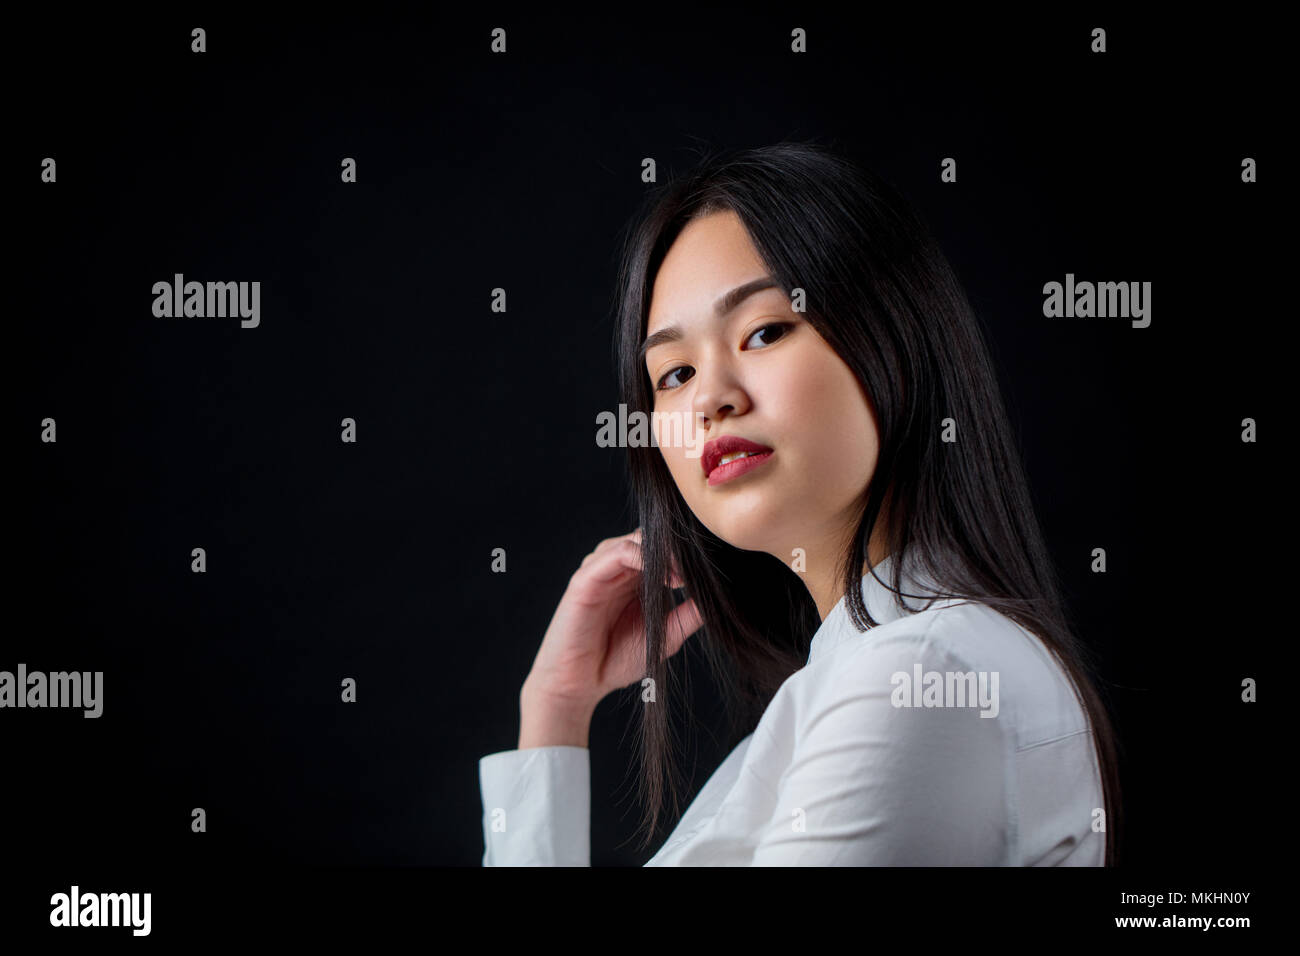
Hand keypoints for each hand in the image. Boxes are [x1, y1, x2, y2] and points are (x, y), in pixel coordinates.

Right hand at [522, 526, 702, 716]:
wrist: (580, 684)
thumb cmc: (617, 660)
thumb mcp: (666, 636)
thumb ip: (688, 615)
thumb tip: (717, 598)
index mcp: (637, 577)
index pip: (664, 547)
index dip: (686, 554)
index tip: (709, 570)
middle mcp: (618, 568)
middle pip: (651, 537)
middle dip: (678, 550)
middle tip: (699, 569)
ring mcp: (601, 569)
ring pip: (635, 539)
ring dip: (664, 552)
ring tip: (683, 577)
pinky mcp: (586, 578)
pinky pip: (615, 553)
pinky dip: (641, 556)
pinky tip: (662, 575)